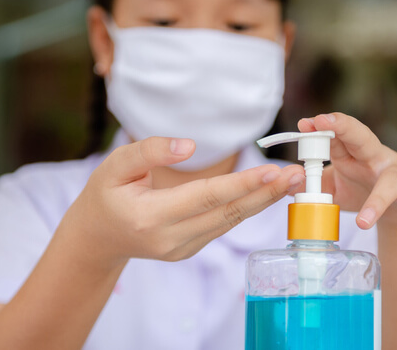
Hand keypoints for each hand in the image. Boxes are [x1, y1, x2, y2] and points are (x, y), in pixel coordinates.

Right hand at [66, 136, 304, 266]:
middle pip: (226, 213)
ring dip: (263, 201)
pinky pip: (222, 225)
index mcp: (150, 217)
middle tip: (299, 175)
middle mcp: (170, 239)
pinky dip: (246, 208)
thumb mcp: (114, 166)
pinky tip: (268, 192)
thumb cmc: (104, 195)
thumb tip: (190, 146)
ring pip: (229, 222)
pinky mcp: (189, 250)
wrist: (97, 238)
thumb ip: (149, 150)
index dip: (241, 185)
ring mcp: (182, 249)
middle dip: (265, 194)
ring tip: (292, 181)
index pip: (205, 197)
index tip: (272, 171)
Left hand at [295, 113, 396, 235]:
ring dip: (377, 201)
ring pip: (391, 181)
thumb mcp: (337, 185)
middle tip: (324, 124)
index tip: (305, 123)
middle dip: (344, 128)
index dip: (322, 128)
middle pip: (363, 138)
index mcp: (353, 154)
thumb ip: (315, 184)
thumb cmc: (367, 187)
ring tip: (362, 222)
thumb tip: (286, 186)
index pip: (337, 136)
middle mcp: (377, 158)